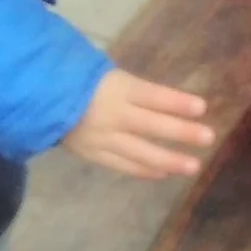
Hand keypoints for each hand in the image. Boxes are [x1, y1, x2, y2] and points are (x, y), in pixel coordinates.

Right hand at [64, 68, 213, 179]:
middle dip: (181, 132)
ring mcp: (102, 137)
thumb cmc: (85, 82)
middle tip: (208, 138)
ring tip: (192, 166)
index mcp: (117, 88)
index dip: (176, 102)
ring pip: (139, 151)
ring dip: (168, 160)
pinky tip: (164, 174)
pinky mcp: (93, 154)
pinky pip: (122, 165)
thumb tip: (175, 102)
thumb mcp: (110, 76)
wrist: (41, 100)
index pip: (152, 96)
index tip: (201, 108)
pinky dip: (144, 171)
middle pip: (151, 125)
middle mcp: (112, 114)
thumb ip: (138, 91)